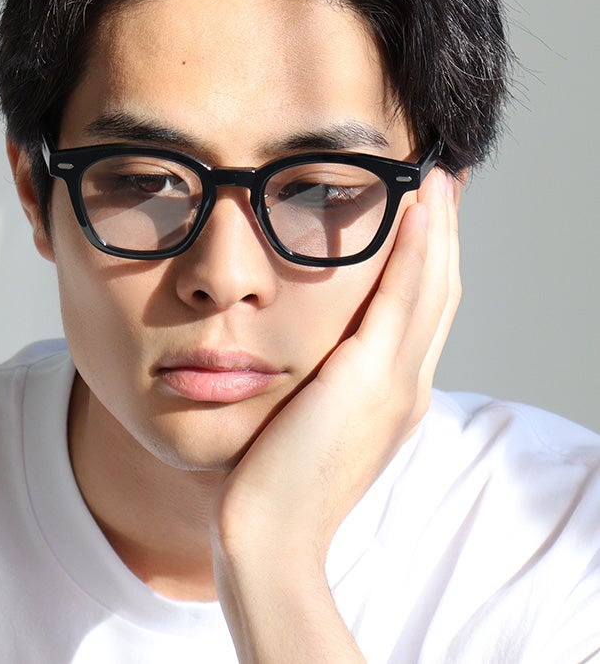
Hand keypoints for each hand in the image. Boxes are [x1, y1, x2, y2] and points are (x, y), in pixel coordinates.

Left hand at [211, 167, 460, 661]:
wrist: (269, 536)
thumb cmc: (273, 483)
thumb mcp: (308, 422)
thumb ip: (320, 386)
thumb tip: (305, 355)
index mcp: (394, 395)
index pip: (422, 311)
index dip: (430, 259)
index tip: (426, 214)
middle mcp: (408, 384)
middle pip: (439, 291)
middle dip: (443, 232)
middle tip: (442, 179)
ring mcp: (397, 382)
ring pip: (433, 286)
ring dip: (438, 227)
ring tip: (435, 177)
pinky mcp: (371, 377)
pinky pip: (404, 297)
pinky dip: (417, 250)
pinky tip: (417, 208)